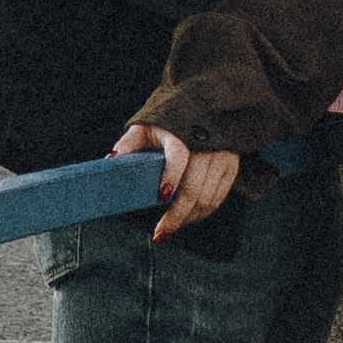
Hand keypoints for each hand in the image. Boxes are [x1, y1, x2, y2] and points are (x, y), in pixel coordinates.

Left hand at [112, 123, 242, 241]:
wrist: (202, 108)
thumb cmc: (168, 120)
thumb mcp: (146, 126)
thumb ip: (129, 143)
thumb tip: (111, 161)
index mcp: (181, 132)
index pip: (179, 155)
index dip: (171, 176)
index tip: (162, 196)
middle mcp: (206, 144)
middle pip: (194, 188)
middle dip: (176, 215)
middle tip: (160, 234)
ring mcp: (222, 156)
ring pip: (207, 198)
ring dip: (188, 218)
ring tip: (169, 229)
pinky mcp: (231, 166)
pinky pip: (218, 198)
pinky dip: (202, 213)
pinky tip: (187, 219)